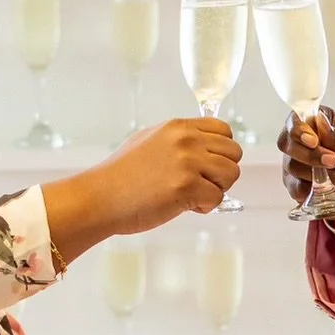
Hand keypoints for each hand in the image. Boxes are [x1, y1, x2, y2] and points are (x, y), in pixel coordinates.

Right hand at [44, 118, 241, 259]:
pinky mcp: (186, 187)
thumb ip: (179, 141)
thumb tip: (206, 147)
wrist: (100, 197)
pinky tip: (183, 206)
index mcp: (178, 127)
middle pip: (234, 153)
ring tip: (193, 196)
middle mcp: (186, 140)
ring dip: (216, 189)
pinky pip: (217, 198)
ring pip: (231, 175)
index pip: (224, 130)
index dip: (221, 151)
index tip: (208, 166)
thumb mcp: (150, 141)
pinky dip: (204, 207)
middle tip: (201, 184)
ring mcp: (187, 163)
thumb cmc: (121, 176)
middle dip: (222, 172)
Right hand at [278, 110, 334, 229]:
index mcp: (319, 121)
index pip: (296, 119)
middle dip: (310, 155)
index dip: (299, 130)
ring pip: (291, 166)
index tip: (314, 141)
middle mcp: (303, 140)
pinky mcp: (298, 185)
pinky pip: (293, 187)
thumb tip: (319, 123)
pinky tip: (328, 190)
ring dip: (317, 175)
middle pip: (287, 142)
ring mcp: (298, 163)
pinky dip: (310, 190)